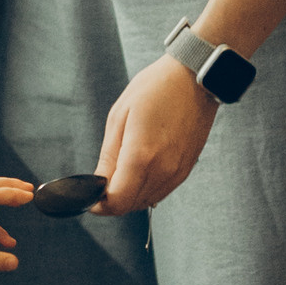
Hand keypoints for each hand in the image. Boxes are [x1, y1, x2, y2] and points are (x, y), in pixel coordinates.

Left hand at [96, 56, 215, 214]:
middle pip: (131, 205)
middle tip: (102, 183)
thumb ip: (108, 157)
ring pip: (146, 201)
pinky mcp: (186, 170)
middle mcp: (163, 170)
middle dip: (112, 200)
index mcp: (141, 156)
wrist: (194, 79)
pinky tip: (140, 170)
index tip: (91, 197)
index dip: (100, 205)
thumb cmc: (155, 90)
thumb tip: (100, 184)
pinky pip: (161, 192)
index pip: (117, 201)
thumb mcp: (119, 118)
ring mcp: (177, 172)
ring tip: (121, 172)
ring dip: (130, 195)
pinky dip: (146, 189)